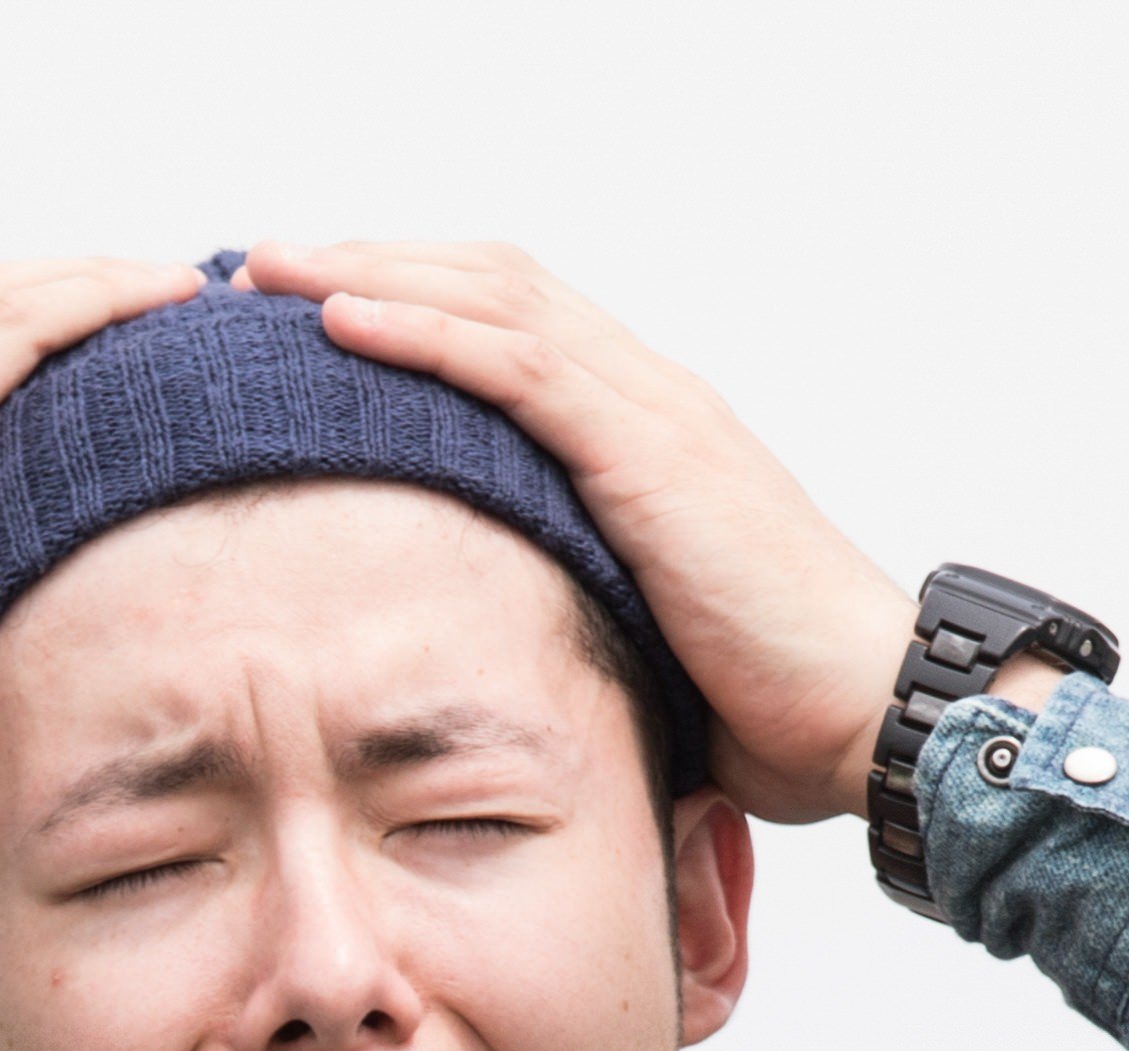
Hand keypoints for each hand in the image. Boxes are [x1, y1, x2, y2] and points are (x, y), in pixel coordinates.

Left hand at [239, 241, 919, 825]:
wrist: (869, 713)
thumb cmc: (773, 702)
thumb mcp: (642, 644)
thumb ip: (568, 619)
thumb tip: (488, 681)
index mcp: (645, 432)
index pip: (511, 323)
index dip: (409, 298)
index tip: (305, 309)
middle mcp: (648, 397)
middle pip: (488, 282)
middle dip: (368, 259)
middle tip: (259, 264)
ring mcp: (651, 416)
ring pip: (490, 298)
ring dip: (369, 273)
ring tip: (266, 271)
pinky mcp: (649, 455)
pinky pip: (515, 365)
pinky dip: (421, 332)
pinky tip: (337, 319)